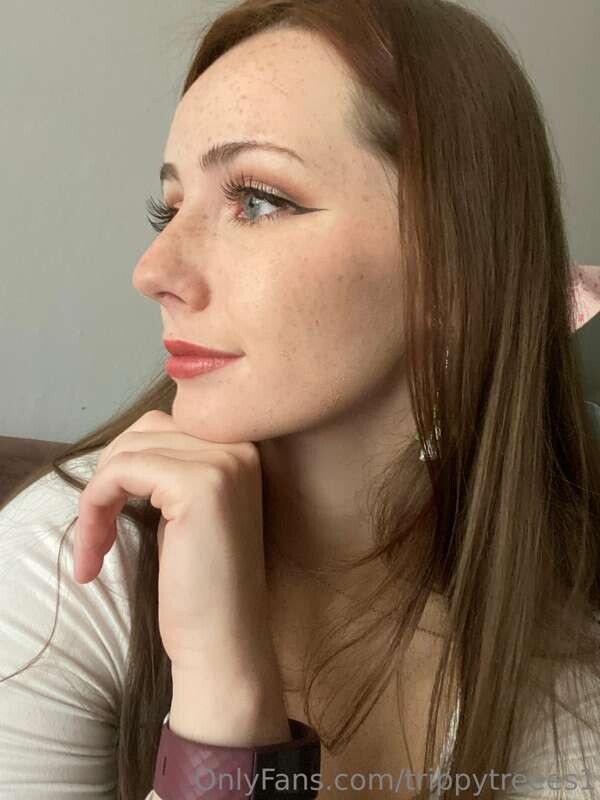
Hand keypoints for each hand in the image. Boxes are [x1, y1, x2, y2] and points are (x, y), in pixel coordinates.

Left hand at [73, 410, 274, 673]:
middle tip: (96, 536)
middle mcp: (240, 446)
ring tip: (94, 549)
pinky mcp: (199, 484)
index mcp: (242, 449)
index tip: (109, 519)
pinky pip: (120, 472)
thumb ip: (172, 469)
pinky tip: (95, 553)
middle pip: (144, 432)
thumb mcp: (189, 512)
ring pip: (127, 452)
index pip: (164, 427)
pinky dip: (94, 508)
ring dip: (96, 500)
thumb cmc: (202, 586)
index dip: (126, 467)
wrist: (225, 642)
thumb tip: (123, 448)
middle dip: (108, 480)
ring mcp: (223, 462)